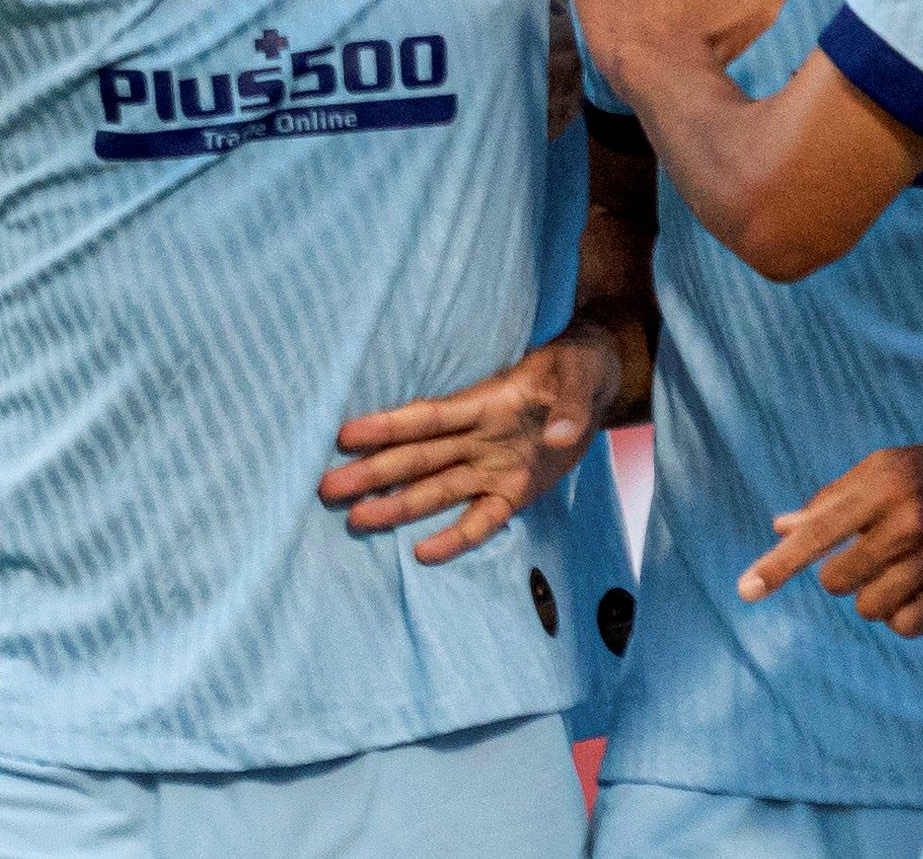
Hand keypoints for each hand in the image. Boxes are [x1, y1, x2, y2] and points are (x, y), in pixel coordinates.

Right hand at [322, 335, 620, 561]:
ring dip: (398, 506)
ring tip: (357, 520)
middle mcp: (478, 438)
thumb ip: (571, 407)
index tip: (345, 434)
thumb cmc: (578, 369)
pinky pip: (481, 519)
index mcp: (485, 402)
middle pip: (418, 458)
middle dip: (375, 473)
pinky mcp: (512, 491)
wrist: (595, 381)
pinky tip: (424, 554)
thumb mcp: (581, 377)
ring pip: (435, 489)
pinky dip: (457, 536)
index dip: (389, 425)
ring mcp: (491, 467)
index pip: (430, 417)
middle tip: (327, 488)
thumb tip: (560, 434)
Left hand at [738, 443, 922, 634]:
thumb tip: (780, 528)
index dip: (779, 564)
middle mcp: (909, 519)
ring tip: (898, 569)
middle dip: (842, 572)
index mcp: (884, 483)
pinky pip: (903, 626)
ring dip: (872, 595)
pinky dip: (900, 616)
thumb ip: (830, 499)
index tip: (746, 590)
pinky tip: (916, 590)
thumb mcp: (881, 468)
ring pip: (868, 608)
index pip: (818, 531)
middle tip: (871, 550)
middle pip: (837, 580)